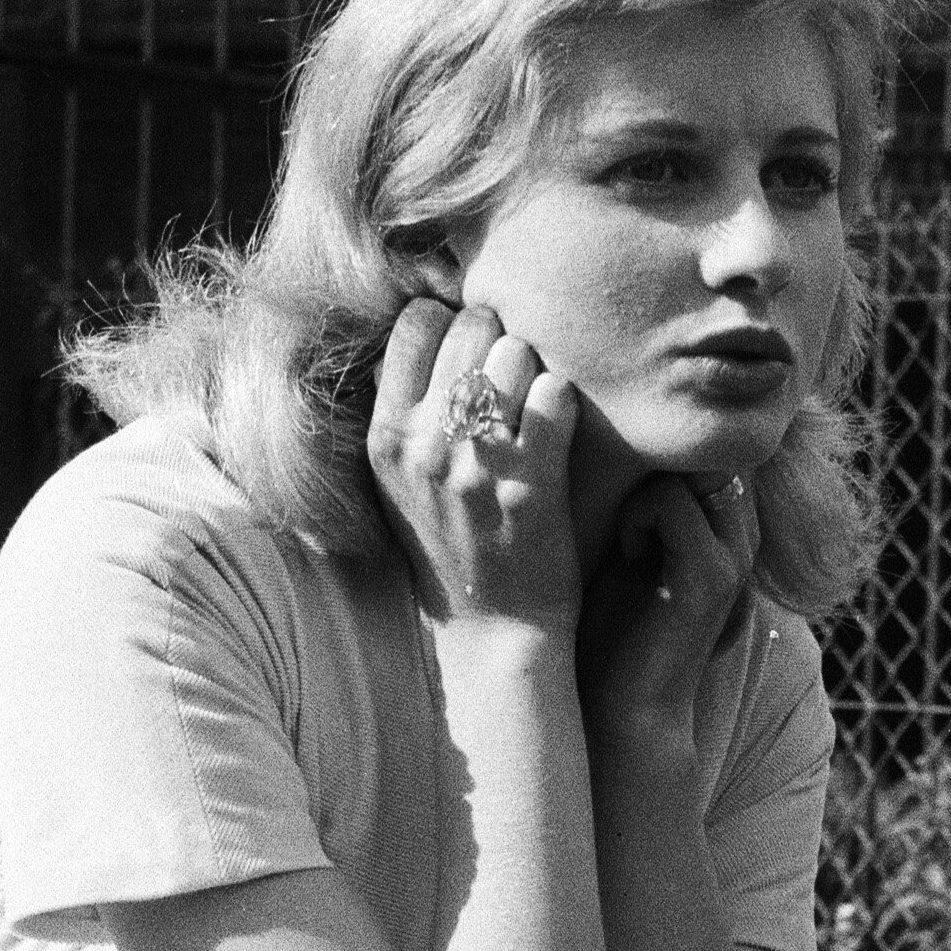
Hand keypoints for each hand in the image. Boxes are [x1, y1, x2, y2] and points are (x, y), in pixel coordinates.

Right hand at [367, 295, 587, 641]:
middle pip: (471, 326)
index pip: (415, 322)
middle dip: (498, 338)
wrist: (495, 628)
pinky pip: (555, 394)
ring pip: (515, 352)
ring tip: (531, 403)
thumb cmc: (451, 543)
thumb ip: (401, 408)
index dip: (450, 322)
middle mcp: (425, 446)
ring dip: (532, 369)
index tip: (467, 350)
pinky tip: (558, 426)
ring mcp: (478, 465)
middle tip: (509, 376)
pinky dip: (563, 401)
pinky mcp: (532, 484)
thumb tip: (421, 327)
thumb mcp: (398, 480)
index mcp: (386, 437)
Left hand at [579, 474, 758, 752]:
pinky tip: (627, 554)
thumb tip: (611, 438)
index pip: (712, 453)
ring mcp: (733, 559)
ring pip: (695, 473)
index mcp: (725, 534)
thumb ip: (640, 499)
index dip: (668, 451)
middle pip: (710, 456)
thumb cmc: (610, 631)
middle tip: (618, 501)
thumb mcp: (625, 549)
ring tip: (624, 538)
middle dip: (658, 462)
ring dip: (646, 490)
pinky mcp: (712, 579)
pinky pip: (675, 505)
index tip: (620, 473)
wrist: (622, 709)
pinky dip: (639, 518)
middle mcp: (740, 541)